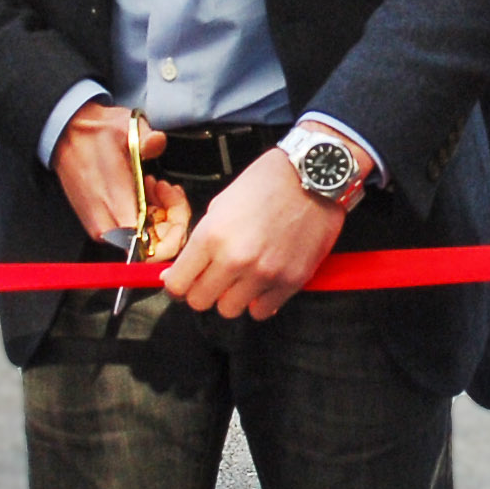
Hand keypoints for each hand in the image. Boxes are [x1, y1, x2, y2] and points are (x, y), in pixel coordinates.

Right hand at [49, 100, 192, 261]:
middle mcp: (109, 227)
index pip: (152, 248)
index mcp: (116, 208)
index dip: (174, 231)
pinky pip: (133, 231)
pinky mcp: (102, 226)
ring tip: (153, 184)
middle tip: (166, 188)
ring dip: (159, 213)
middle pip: (154, 246)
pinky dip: (146, 214)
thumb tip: (157, 142)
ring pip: (145, 239)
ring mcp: (104, 229)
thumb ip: (146, 137)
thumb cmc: (94, 134)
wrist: (66, 136)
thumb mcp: (123, 127)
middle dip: (170, 217)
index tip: (175, 203)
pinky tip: (145, 191)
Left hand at [162, 147, 353, 320]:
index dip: (176, 285)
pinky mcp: (290, 281)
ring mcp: (264, 274)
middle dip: (201, 292)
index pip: (177, 284)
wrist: (313, 176)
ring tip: (240, 280)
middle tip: (211, 280)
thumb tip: (180, 272)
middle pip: (199, 302)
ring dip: (230, 298)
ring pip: (229, 310)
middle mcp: (235, 259)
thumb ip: (201, 242)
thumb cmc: (266, 184)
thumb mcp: (221, 205)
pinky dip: (258, 302)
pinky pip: (261, 311)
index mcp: (211, 236)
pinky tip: (261, 284)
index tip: (181, 282)